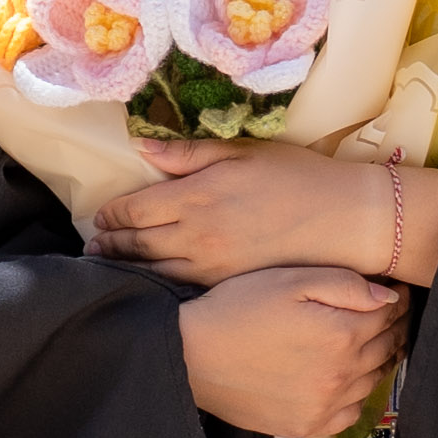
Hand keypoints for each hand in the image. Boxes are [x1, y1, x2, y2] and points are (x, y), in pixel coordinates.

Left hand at [91, 135, 437, 290]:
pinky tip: (147, 286)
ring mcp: (210, 267)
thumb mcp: (242, 153)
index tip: (100, 216)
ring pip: (152, 272)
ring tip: (108, 267)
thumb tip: (142, 148)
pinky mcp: (227, 287)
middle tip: (93, 247)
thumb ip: (189, 154)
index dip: (111, 214)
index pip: (133, 209)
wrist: (344, 220)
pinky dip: (155, 286)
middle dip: (109, 244)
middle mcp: (195, 235)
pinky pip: (179, 289)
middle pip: (135, 244)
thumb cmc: (297, 178)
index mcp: (196, 196)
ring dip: (125, 269)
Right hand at [174, 263, 410, 436]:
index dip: (397, 300)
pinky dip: (357, 395)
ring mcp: (325, 406)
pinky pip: (350, 413)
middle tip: (393, 314)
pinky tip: (348, 379)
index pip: (389, 315)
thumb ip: (345, 285)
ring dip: (380, 359)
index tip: (397, 291)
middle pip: (387, 348)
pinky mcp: (306, 426)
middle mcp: (341, 375)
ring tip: (374, 342)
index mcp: (341, 334)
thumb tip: (388, 297)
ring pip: (373, 381)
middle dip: (395, 327)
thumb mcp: (290, 280)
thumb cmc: (237, 309)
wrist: (190, 355)